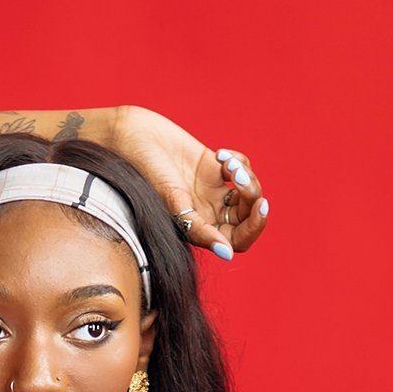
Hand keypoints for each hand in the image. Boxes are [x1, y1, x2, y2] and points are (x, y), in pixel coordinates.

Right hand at [109, 106, 268, 262]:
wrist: (132, 138)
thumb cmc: (143, 173)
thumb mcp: (173, 203)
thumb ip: (199, 229)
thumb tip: (226, 253)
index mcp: (198, 230)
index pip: (236, 240)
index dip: (253, 228)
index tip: (260, 206)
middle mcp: (207, 213)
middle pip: (246, 217)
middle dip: (252, 198)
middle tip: (241, 179)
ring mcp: (211, 190)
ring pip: (247, 191)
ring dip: (245, 176)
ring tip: (227, 163)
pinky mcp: (213, 166)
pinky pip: (240, 168)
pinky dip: (238, 161)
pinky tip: (220, 154)